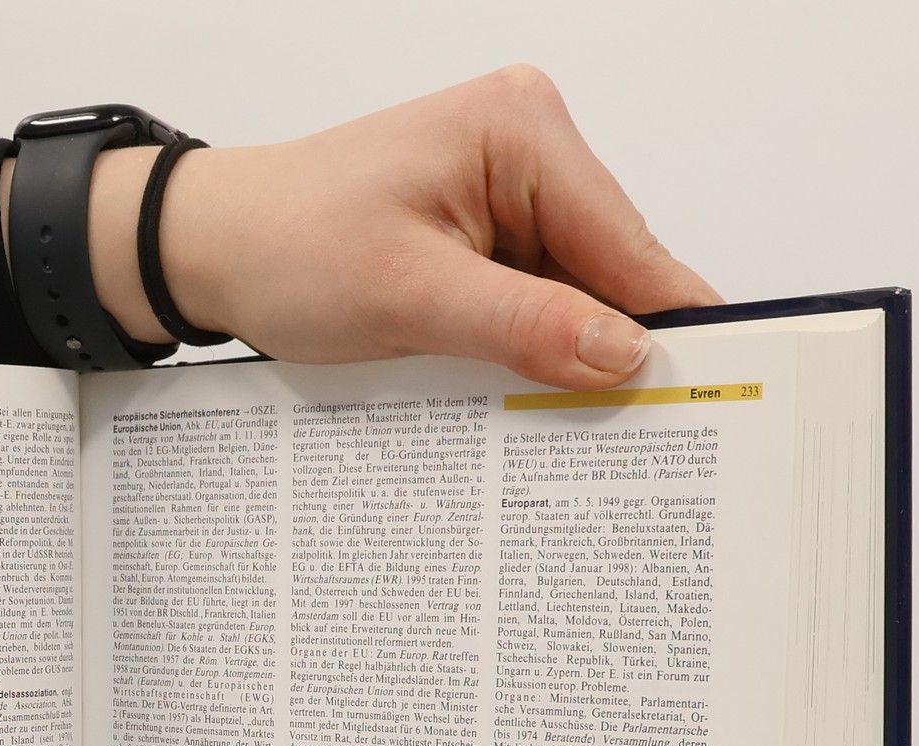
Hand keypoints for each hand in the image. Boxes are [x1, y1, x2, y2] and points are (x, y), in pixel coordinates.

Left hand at [80, 67, 720, 385]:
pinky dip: (524, 350)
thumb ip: (524, 326)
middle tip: (625, 441)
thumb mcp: (409, 299)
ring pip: (572, 295)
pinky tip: (513, 392)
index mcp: (523, 131)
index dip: (664, 328)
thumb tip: (624, 356)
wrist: (212, 248)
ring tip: (553, 422)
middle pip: (609, 272)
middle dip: (607, 350)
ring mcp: (508, 190)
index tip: (705, 399)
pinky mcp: (483, 232)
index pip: (629, 245)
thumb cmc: (286, 247)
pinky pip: (530, 301)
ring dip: (560, 357)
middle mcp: (528, 146)